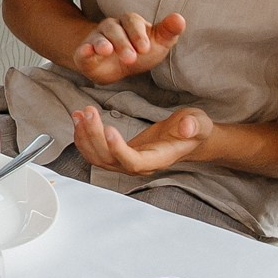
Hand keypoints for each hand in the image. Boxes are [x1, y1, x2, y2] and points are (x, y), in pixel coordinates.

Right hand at [69, 10, 184, 85]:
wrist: (116, 67)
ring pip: (98, 38)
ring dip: (102, 45)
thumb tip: (180, 18)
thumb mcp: (157, 42)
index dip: (138, 34)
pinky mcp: (85, 55)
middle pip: (114, 29)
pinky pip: (82, 51)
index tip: (145, 48)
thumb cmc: (139, 51)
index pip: (132, 22)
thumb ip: (168, 31)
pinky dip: (84, 51)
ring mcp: (96, 40)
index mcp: (129, 22)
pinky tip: (87, 52)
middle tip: (131, 58)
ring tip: (107, 52)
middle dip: (122, 43)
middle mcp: (111, 27)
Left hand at [71, 105, 213, 176]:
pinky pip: (94, 152)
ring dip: (84, 136)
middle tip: (89, 111)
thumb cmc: (193, 130)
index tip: (109, 128)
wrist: (186, 137)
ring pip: (97, 158)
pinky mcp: (117, 154)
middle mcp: (138, 165)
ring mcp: (125, 162)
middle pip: (109, 160)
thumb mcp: (199, 123)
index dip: (118, 149)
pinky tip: (79, 118)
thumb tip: (187, 127)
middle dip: (94, 136)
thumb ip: (194, 125)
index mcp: (158, 159)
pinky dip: (83, 137)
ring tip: (80, 113)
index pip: (133, 162)